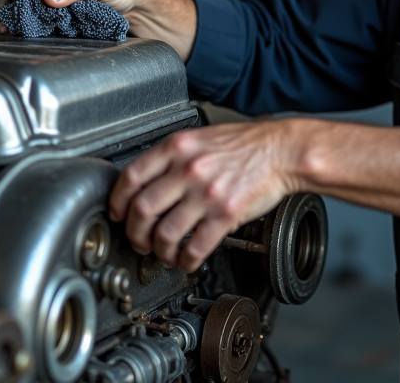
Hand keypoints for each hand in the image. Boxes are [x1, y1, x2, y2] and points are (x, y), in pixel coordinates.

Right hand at [2, 0, 196, 58]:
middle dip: (17, 3)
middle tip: (7, 20)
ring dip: (24, 18)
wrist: (146, 11)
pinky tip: (30, 36)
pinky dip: (37, 28)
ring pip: (36, 8)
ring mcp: (65, 3)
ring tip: (13, 31)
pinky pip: (49, 23)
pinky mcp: (70, 20)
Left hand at [108, 121, 298, 272]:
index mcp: (177, 147)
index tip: (117, 214)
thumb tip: (144, 181)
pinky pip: (196, 247)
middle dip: (134, 233)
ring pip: (165, 234)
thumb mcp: (200, 137)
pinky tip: (187, 261)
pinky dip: (186, 261)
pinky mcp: (226, 214)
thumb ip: (172, 156)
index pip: (131, 177)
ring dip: (159, 251)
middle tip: (138, 241)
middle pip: (142, 210)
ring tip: (163, 254)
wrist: (281, 151)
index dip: (117, 202)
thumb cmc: (244, 144)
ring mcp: (206, 193)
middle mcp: (188, 169)